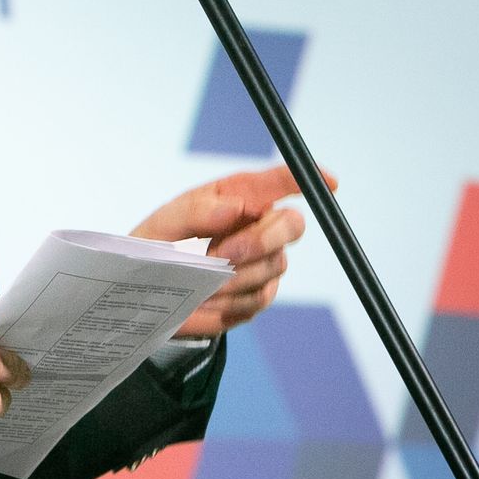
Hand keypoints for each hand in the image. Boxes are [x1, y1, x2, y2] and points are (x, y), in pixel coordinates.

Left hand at [131, 164, 313, 337]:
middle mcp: (257, 224)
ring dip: (235, 276)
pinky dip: (230, 300)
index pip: (278, 181)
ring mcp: (262, 260)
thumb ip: (195, 211)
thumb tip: (233, 207)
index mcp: (236, 196)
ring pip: (274, 264)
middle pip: (292, 224)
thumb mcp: (163, 224)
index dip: (306, 178)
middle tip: (222, 255)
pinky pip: (259, 297)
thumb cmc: (158, 246)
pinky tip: (205, 298)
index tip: (329, 182)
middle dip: (261, 240)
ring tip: (200, 280)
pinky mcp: (259, 293)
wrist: (149, 292)